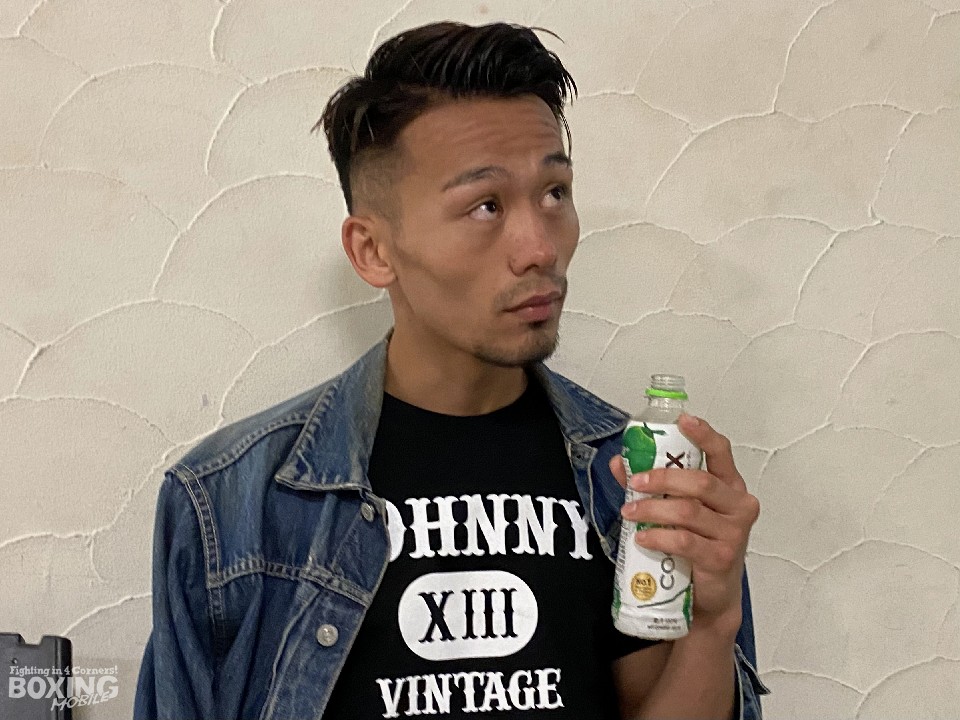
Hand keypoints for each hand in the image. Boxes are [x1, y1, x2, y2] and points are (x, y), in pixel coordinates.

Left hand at [610, 414, 759, 631]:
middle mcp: (738, 505)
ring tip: (629, 512)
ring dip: (653, 509)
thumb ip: (651, 486)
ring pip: (688, 511)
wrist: (711, 597)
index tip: (683, 420)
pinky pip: (685, 540)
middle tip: (635, 483)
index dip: (704, 434)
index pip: (722, 453)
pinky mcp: (722, 558)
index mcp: (729, 486)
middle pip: (700, 481)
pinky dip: (659, 536)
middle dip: (662, 478)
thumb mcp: (676, 510)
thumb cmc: (697, 546)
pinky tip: (642, 537)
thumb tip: (618, 463)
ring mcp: (733, 533)